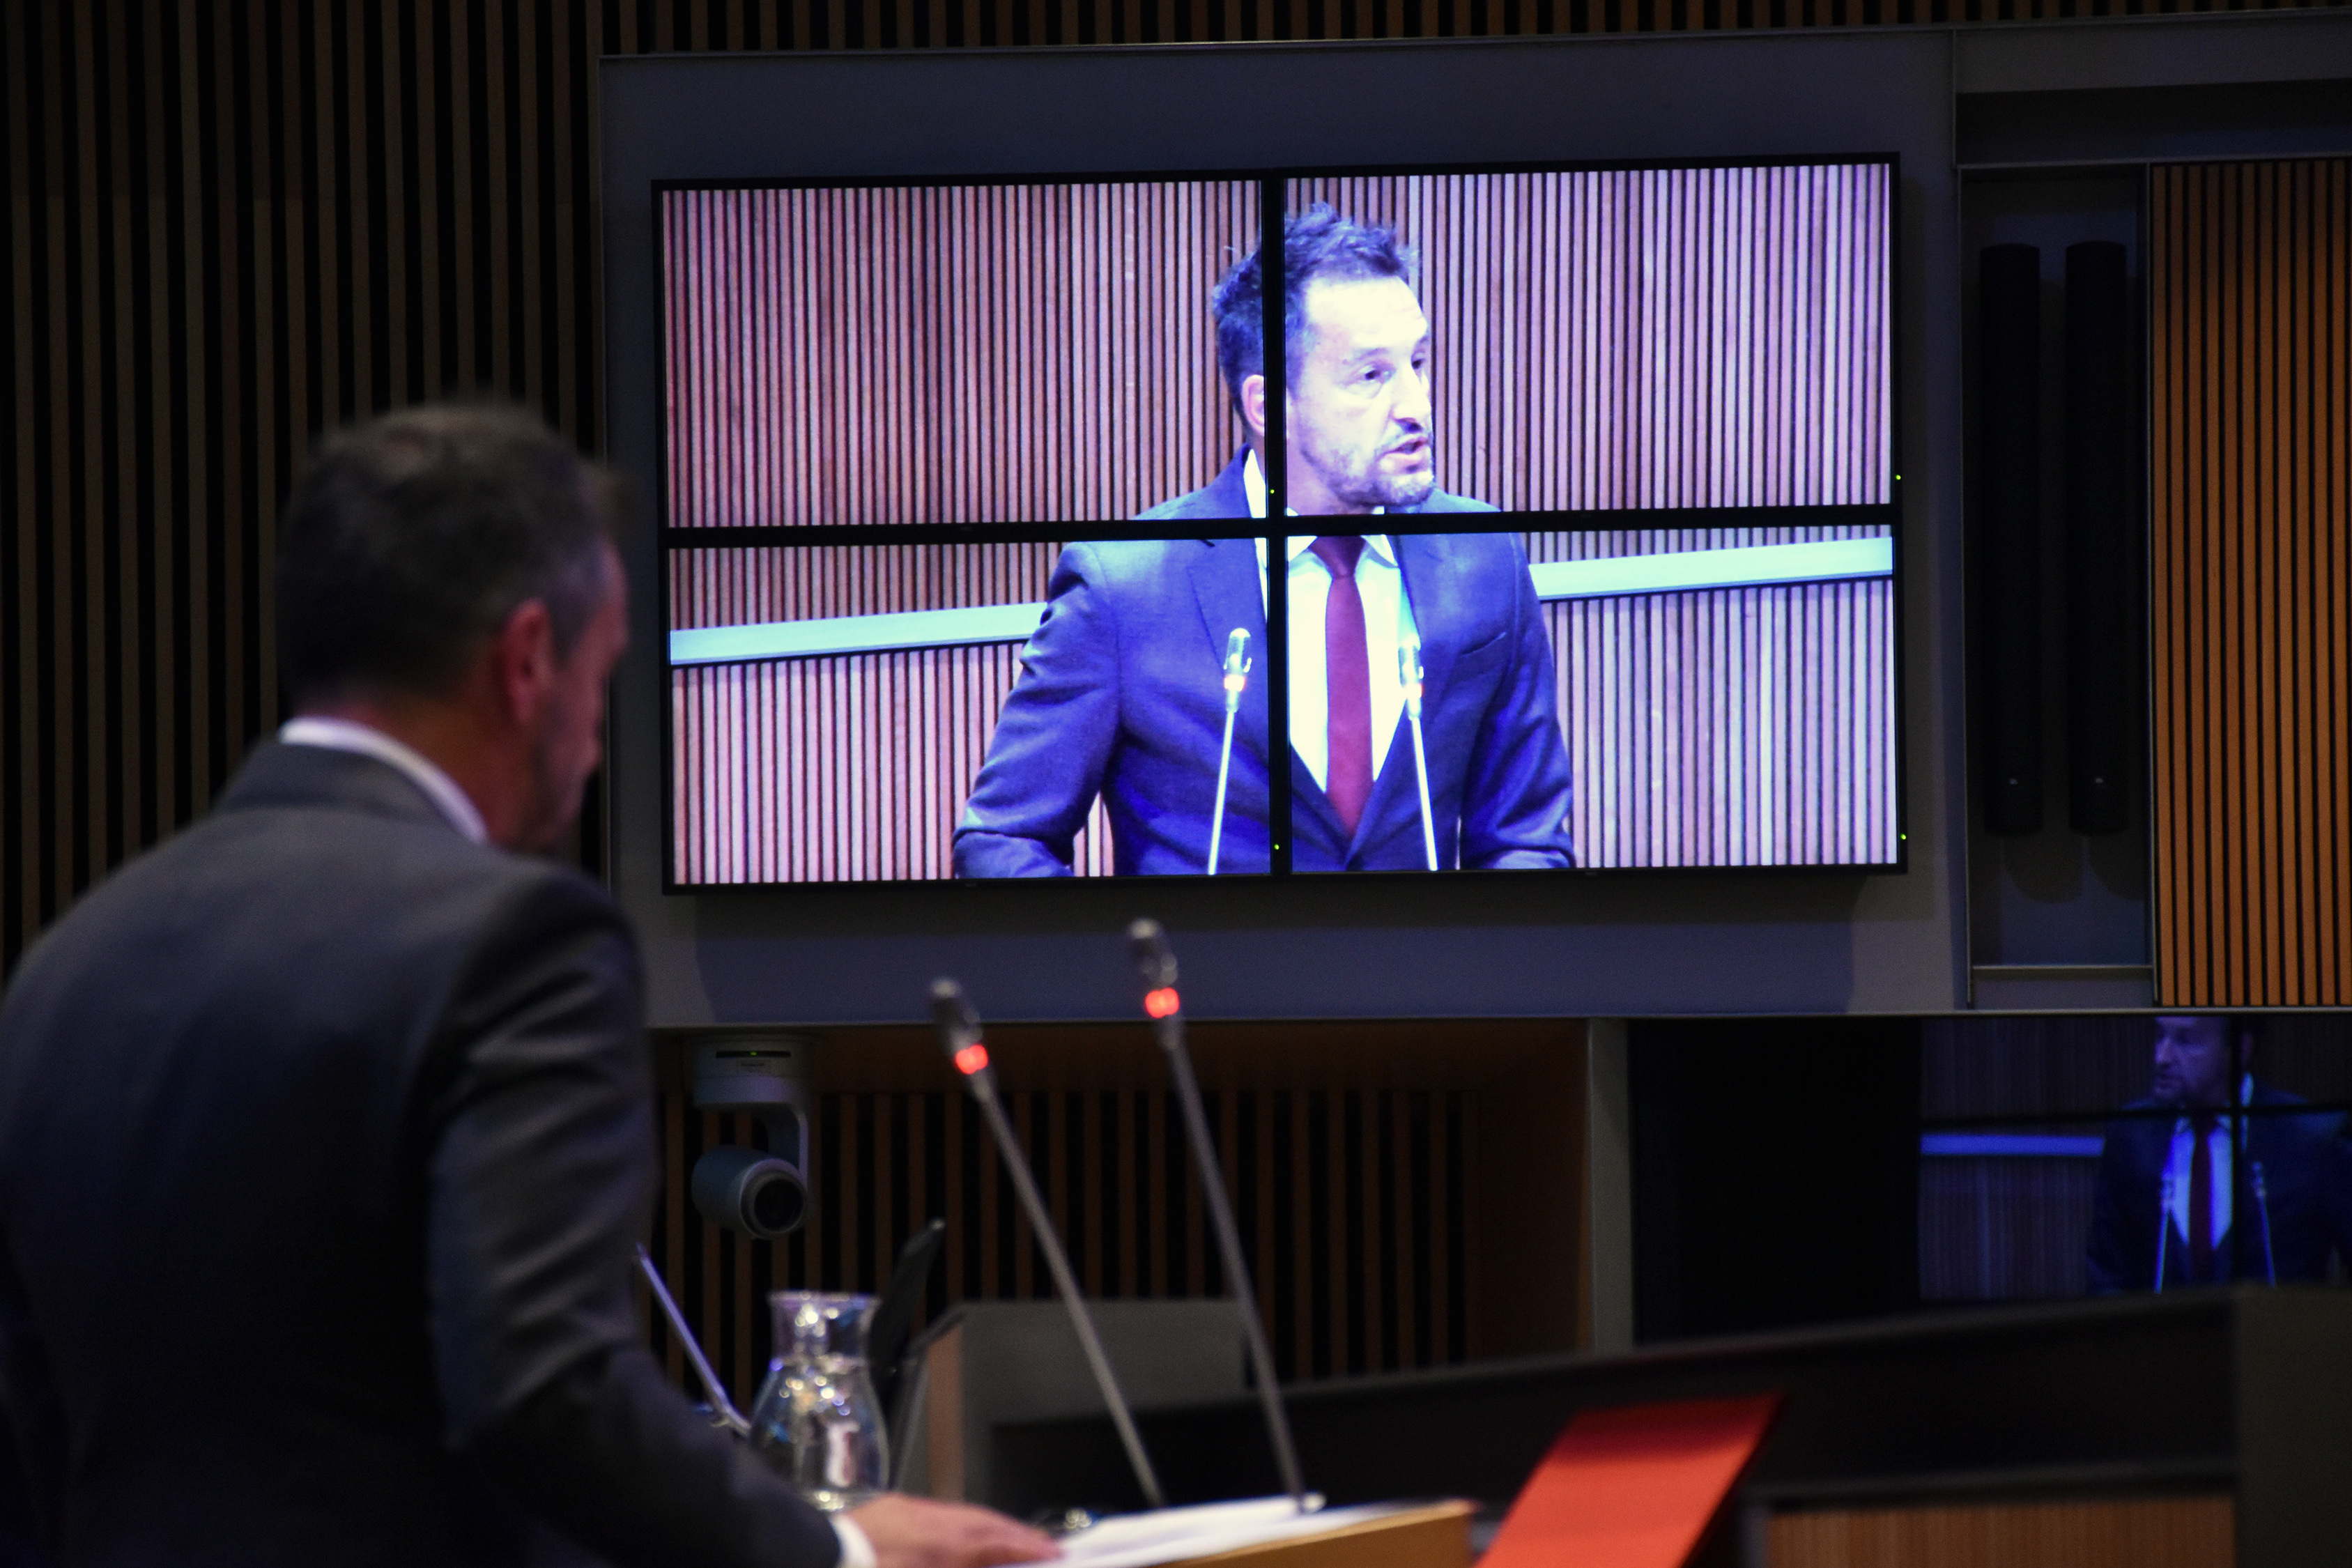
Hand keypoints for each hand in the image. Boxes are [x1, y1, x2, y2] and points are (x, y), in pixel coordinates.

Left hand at [847, 1493, 1062, 1567]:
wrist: (820, 1557)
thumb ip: (966, 1565)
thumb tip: (989, 1559)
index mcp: (946, 1545)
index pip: (999, 1543)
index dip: (1030, 1547)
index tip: (1055, 1552)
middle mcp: (935, 1521)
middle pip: (986, 1524)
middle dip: (1017, 1535)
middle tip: (1041, 1546)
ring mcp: (913, 1512)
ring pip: (964, 1515)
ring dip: (990, 1528)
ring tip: (1008, 1541)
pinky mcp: (894, 1509)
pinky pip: (940, 1512)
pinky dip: (960, 1523)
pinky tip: (963, 1535)